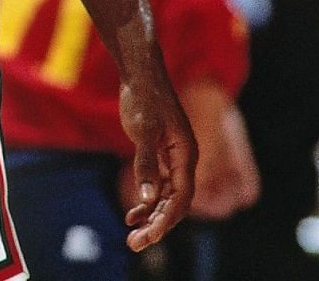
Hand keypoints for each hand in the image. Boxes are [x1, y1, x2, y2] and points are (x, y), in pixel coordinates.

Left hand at [118, 68, 195, 250]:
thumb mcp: (143, 130)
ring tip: (132, 235)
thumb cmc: (144, 98)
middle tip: (135, 243)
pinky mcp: (161, 155)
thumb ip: (146, 164)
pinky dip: (147, 201)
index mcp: (186, 155)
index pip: (182, 197)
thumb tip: (148, 198)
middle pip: (176, 202)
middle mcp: (184, 160)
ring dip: (151, 217)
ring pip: (166, 197)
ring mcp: (173, 158)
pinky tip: (132, 213)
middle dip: (157, 225)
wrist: (141, 74)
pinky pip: (159, 186)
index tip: (150, 235)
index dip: (167, 219)